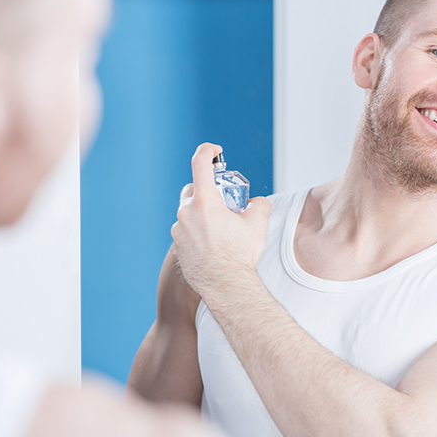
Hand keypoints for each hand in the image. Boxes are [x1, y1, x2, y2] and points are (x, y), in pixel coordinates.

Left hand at [171, 143, 271, 301]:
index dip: (208, 151)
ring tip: (220, 227)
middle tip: (222, 201)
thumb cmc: (240, 256)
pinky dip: (196, 230)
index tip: (216, 152)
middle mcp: (186, 213)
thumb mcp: (258, 224)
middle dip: (207, 190)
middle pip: (192, 188)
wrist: (226, 286)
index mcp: (204, 202)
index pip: (200, 163)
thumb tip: (257, 204)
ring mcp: (179, 230)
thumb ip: (259, 206)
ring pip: (188, 211)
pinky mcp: (177, 245)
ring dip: (201, 212)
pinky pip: (186, 229)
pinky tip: (211, 242)